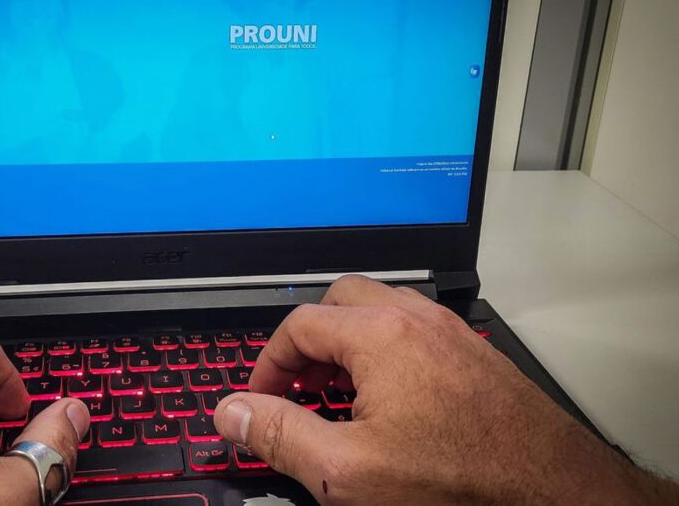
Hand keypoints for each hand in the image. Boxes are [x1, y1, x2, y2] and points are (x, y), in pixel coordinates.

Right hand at [213, 276, 676, 503]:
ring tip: (342, 394)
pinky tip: (393, 401)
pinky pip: (416, 332)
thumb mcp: (347, 471)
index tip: (260, 396)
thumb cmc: (462, 481)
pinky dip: (387, 352)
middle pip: (340, 300)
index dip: (267, 361)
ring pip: (381, 311)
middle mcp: (416, 320)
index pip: (298, 324)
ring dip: (349, 342)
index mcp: (379, 335)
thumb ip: (280, 435)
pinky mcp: (475, 356)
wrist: (555, 493)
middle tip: (299, 386)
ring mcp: (451, 333)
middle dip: (309, 339)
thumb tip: (231, 412)